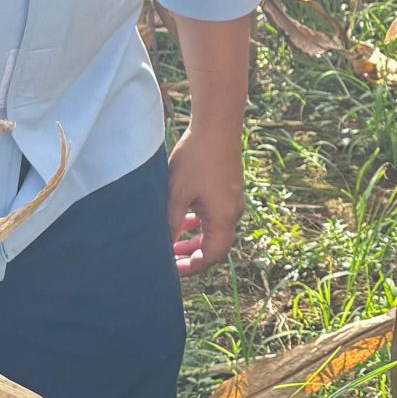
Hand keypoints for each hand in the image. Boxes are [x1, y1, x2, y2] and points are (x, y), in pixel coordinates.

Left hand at [167, 123, 245, 283]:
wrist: (217, 126)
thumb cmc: (196, 158)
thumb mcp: (177, 193)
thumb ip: (171, 222)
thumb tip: (164, 246)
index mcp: (223, 217)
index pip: (212, 255)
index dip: (192, 266)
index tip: (172, 270)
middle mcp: (232, 212)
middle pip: (215, 245)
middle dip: (192, 254)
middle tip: (169, 258)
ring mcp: (232, 200)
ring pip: (214, 230)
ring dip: (194, 238)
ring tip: (172, 240)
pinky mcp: (228, 189)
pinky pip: (215, 215)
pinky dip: (200, 222)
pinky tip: (182, 217)